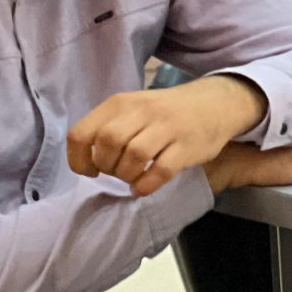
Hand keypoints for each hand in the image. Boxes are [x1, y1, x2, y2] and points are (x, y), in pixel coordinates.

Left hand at [67, 75, 267, 196]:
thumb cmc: (163, 112)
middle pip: (108, 142)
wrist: (212, 104)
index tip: (90, 170)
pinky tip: (143, 187)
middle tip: (114, 173)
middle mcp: (141, 111)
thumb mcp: (132, 109)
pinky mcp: (186, 146)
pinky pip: (161, 170)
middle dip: (105, 166)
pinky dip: (147, 184)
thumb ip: (109, 127)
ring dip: (126, 175)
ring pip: (134, 155)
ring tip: (130, 178)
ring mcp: (166, 127)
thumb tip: (85, 159)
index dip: (78, 159)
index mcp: (119, 103)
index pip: (81, 133)